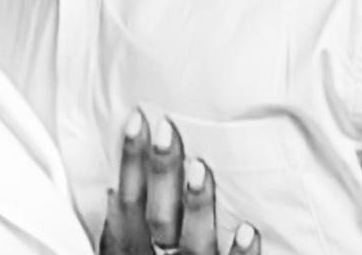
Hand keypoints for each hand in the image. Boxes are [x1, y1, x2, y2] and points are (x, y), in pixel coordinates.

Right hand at [99, 109, 258, 254]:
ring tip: (200, 169)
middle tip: (167, 131)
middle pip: (158, 215)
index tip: (138, 119)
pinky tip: (250, 229)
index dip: (131, 160)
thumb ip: (114, 236)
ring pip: (193, 243)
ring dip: (196, 207)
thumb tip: (111, 193)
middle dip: (160, 172)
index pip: (128, 199)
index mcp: (131, 253)